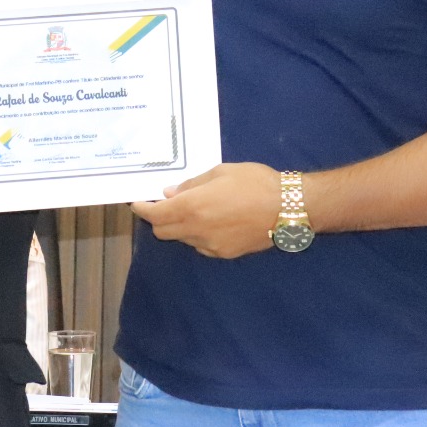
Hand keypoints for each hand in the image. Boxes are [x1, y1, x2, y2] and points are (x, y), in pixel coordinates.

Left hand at [131, 162, 280, 258]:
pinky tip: (213, 222)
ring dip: (179, 227)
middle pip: (163, 231)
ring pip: (182, 239)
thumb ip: (192, 185)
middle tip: (164, 205)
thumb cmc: (255, 182)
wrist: (289, 208)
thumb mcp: (221, 173)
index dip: (142, 210)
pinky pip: (201, 246)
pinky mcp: (225, 254)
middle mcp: (196, 230)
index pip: (155, 215)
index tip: (137, 203)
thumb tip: (171, 194)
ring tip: (195, 211)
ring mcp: (210, 245)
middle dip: (158, 219)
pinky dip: (198, 235)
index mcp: (192, 207)